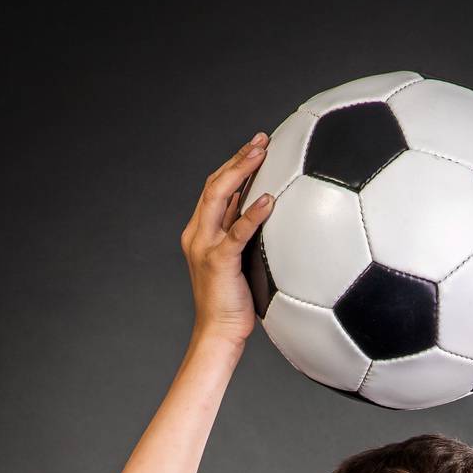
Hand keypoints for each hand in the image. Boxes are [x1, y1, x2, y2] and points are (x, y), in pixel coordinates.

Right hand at [180, 133, 274, 348]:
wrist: (218, 333)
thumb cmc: (234, 304)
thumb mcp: (241, 265)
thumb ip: (248, 242)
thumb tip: (274, 224)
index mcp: (201, 232)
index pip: (215, 189)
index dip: (234, 165)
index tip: (257, 147)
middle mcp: (198, 234)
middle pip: (214, 184)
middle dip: (238, 158)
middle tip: (262, 139)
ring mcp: (205, 246)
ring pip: (218, 197)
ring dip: (240, 171)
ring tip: (262, 152)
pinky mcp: (218, 262)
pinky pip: (237, 232)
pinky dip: (253, 213)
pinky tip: (270, 199)